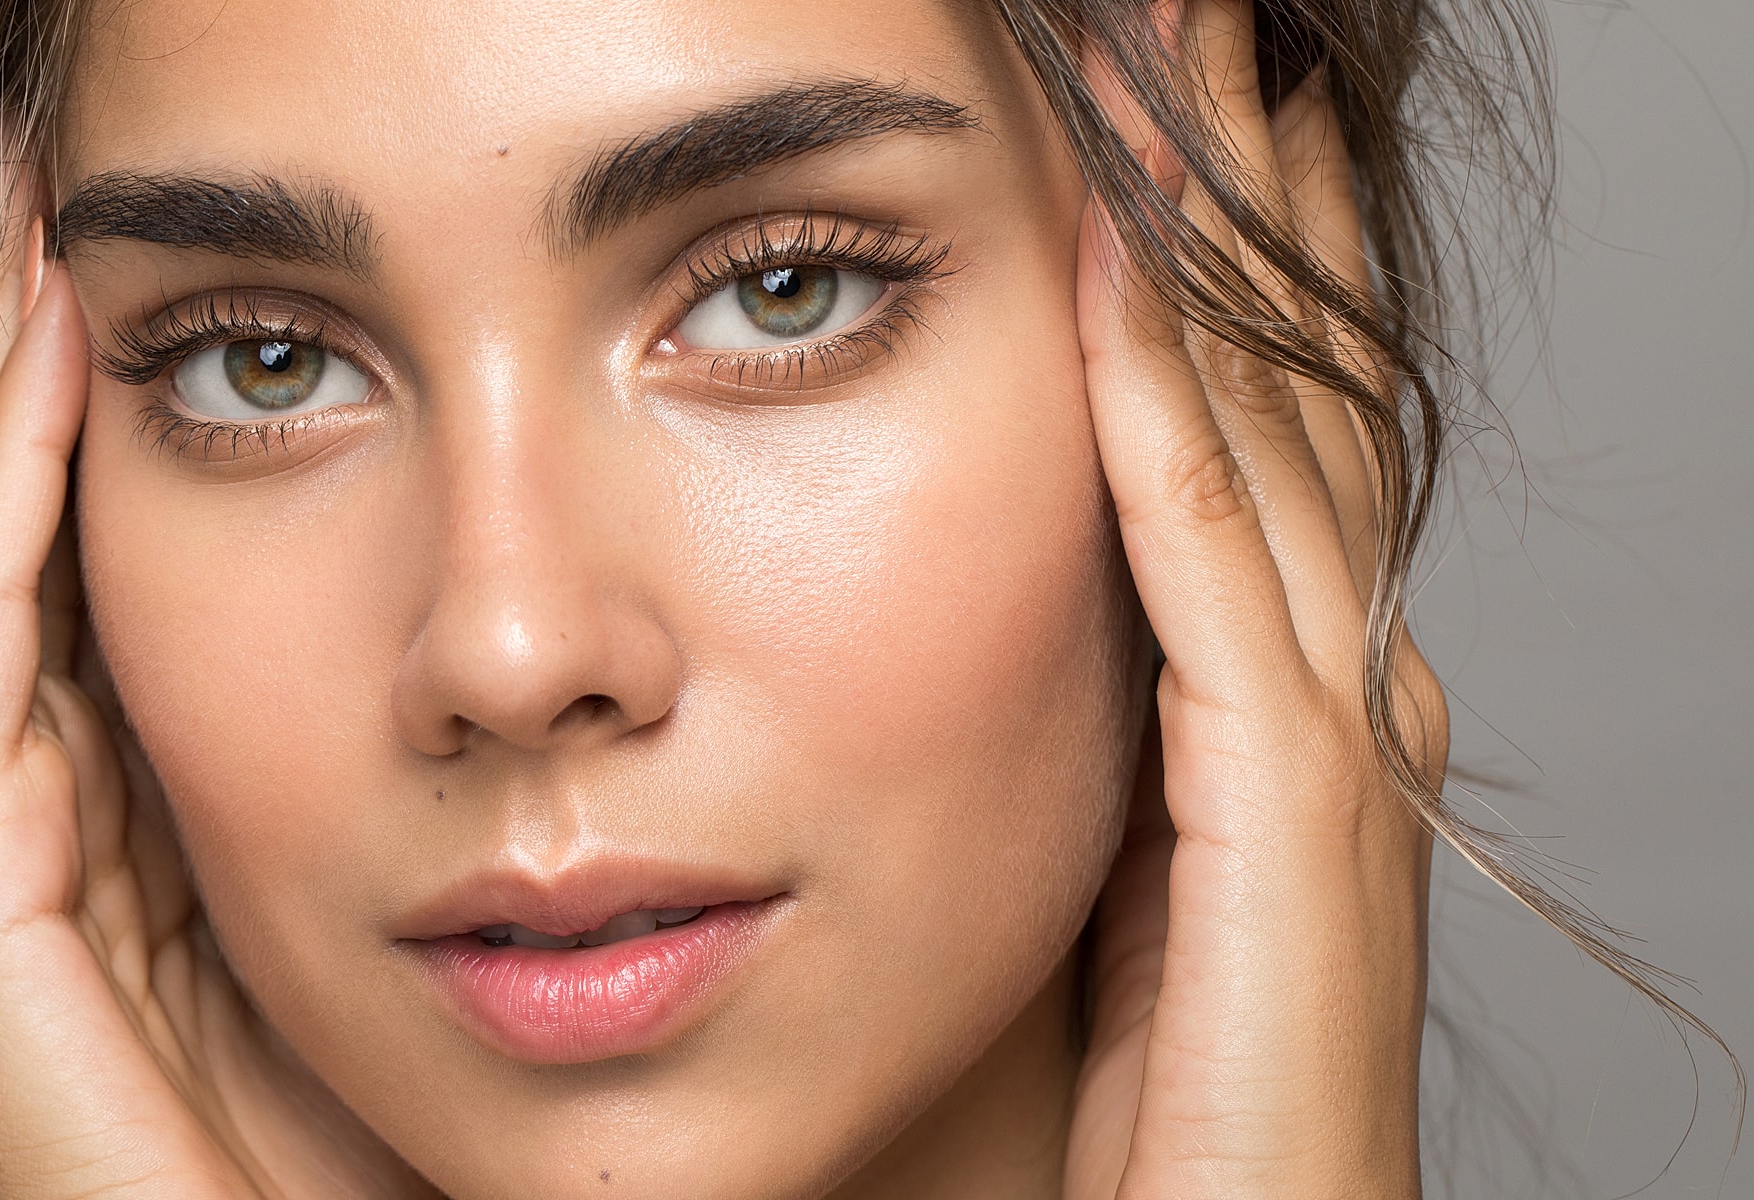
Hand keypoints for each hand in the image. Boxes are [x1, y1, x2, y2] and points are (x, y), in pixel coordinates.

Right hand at [0, 137, 432, 1199]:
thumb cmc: (460, 1156)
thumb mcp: (489, 928)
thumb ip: (480, 792)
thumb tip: (584, 624)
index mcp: (192, 841)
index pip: (142, 586)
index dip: (146, 414)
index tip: (183, 259)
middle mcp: (90, 849)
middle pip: (46, 563)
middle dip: (50, 374)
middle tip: (62, 184)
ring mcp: (22, 892)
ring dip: (13, 403)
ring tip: (38, 222)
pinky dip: (0, 524)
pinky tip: (52, 375)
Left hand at [1061, 1, 1448, 1195]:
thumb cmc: (1133, 1110)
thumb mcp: (1094, 869)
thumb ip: (1090, 735)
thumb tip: (985, 628)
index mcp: (1276, 704)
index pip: (1246, 434)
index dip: (1211, 263)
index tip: (1156, 110)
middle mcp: (1332, 696)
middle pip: (1289, 396)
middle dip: (1248, 205)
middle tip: (1206, 24)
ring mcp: (1331, 753)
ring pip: (1279, 446)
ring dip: (1231, 253)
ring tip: (1198, 74)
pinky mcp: (1295, 830)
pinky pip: (1220, 580)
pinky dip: (1175, 424)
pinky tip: (1127, 286)